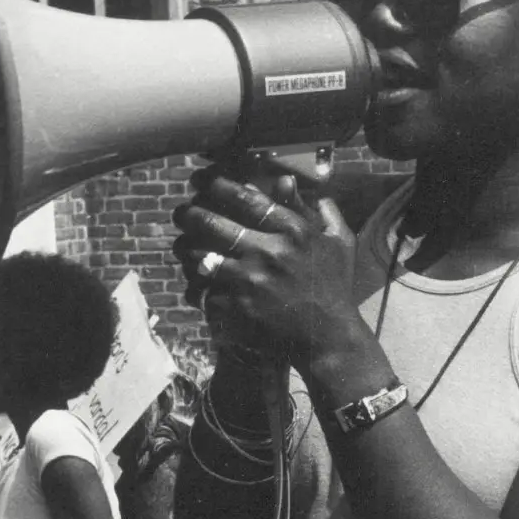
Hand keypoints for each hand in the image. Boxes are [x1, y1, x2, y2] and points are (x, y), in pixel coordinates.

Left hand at [173, 154, 360, 365]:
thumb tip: (285, 179)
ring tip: (182, 246)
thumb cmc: (334, 287)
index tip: (200, 180)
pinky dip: (195, 288)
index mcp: (294, 231)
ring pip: (199, 256)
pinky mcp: (239, 309)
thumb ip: (312, 209)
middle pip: (212, 222)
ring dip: (184, 249)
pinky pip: (202, 292)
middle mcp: (270, 252)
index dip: (215, 184)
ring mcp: (252, 282)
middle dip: (189, 213)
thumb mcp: (337, 242)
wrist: (329, 339)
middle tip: (182, 212)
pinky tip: (194, 284)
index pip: (244, 197)